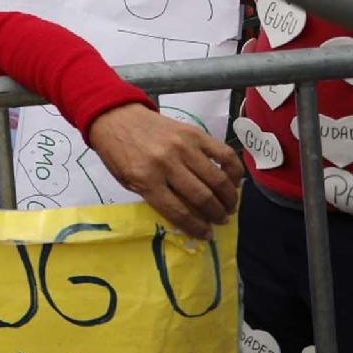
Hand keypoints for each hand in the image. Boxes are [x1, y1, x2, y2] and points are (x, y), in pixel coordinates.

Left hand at [86, 104, 242, 239]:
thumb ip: (155, 197)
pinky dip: (234, 170)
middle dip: (216, 214)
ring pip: (217, 178)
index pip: (177, 211)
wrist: (117, 118)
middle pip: (202, 196)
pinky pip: (224, 153)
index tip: (207, 234)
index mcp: (145, 179)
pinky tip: (234, 181)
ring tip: (230, 206)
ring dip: (229, 197)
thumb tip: (187, 216)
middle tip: (222, 220)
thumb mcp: (128, 181)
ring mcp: (183, 146)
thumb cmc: (119, 153)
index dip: (196, 227)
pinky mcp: (195, 133)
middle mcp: (167, 163)